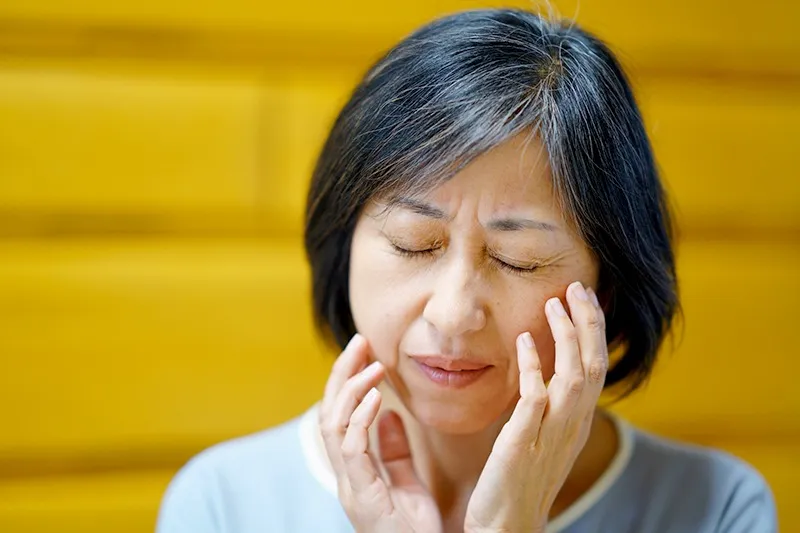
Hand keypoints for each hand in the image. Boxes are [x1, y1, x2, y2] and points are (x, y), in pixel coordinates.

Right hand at [319, 334, 442, 532]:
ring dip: (351, 389)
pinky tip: (376, 396)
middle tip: (359, 342)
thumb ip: (395, 453)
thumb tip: (390, 416)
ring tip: (371, 363)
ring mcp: (350, 486)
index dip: (348, 382)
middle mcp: (346, 476)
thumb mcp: (409, 486)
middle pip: (330, 413)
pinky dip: (360, 418)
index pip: (340, 416)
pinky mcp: (362, 496)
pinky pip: (353, 449)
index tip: (365, 352)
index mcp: (356, 471)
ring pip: (334, 426)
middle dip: (342, 374)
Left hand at [464, 281, 608, 532]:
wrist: (508, 527)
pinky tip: (521, 342)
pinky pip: (534, 399)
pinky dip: (532, 367)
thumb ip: (550, 406)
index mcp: (577, 423)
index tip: (584, 298)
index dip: (593, 331)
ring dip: (565, 337)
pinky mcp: (523, 444)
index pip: (596, 368)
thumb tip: (545, 369)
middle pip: (592, 366)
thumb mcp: (545, 438)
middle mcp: (571, 427)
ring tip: (553, 303)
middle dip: (587, 324)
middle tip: (576, 288)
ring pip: (572, 377)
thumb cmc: (522, 480)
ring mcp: (551, 436)